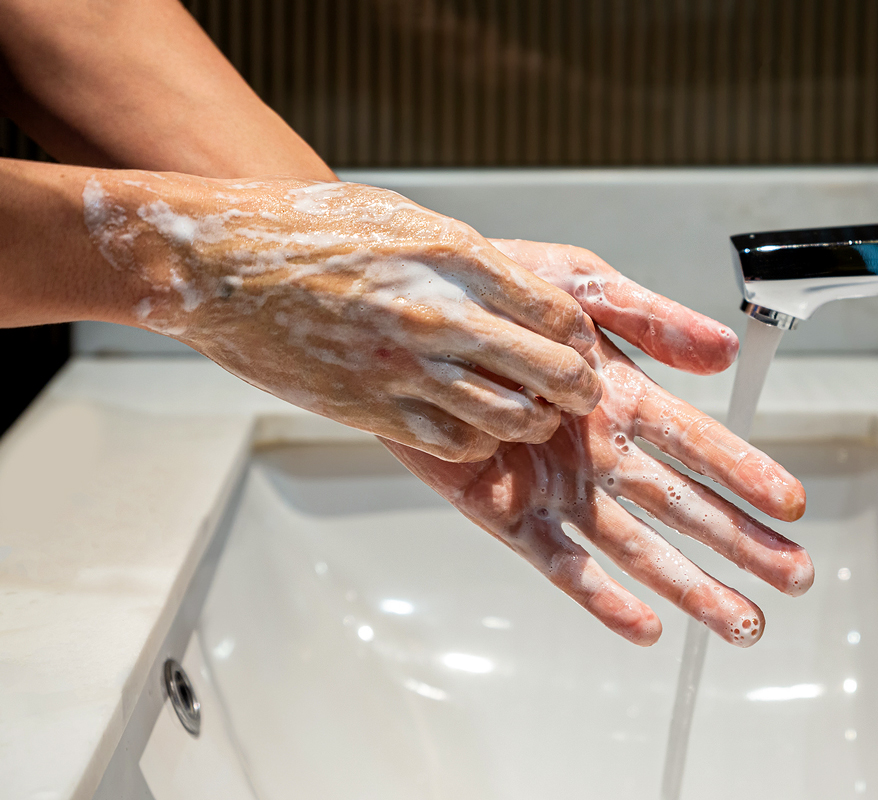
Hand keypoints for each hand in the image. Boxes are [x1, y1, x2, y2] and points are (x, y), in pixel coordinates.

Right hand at [82, 174, 602, 460]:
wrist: (217, 262)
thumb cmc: (308, 231)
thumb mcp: (405, 221)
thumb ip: (467, 262)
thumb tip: (519, 295)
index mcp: (455, 259)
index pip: (559, 314)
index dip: (581, 340)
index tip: (580, 348)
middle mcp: (440, 314)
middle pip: (552, 372)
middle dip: (577, 391)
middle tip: (576, 395)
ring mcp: (407, 367)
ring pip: (513, 419)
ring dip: (532, 422)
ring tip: (529, 415)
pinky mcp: (374, 408)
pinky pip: (458, 442)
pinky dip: (479, 441)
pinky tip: (473, 427)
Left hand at [383, 241, 809, 646]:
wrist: (414, 314)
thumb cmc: (500, 292)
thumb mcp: (584, 286)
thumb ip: (652, 319)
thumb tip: (723, 350)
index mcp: (624, 397)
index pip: (700, 442)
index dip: (747, 473)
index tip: (792, 505)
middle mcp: (601, 451)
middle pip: (684, 506)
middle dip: (741, 544)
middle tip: (793, 575)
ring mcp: (559, 487)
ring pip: (638, 547)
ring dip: (690, 584)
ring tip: (740, 621)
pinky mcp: (509, 512)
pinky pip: (562, 562)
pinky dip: (602, 597)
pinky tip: (643, 625)